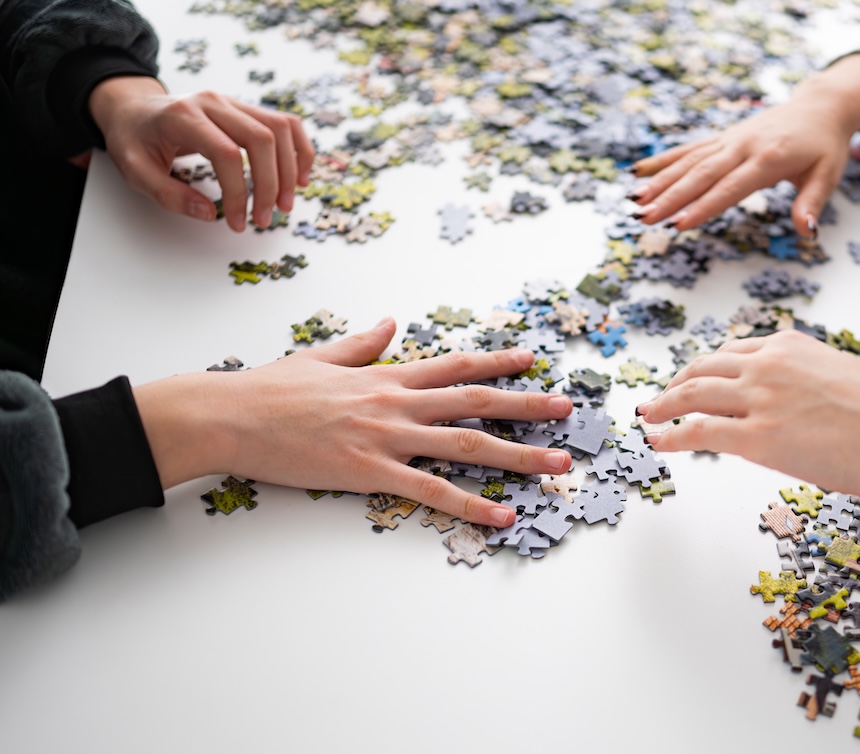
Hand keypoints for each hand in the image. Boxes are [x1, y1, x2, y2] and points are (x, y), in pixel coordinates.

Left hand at [89, 76, 315, 231]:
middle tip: (266, 218)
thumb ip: (169, 195)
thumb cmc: (134, 141)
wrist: (133, 110)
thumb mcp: (135, 171)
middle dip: (271, 185)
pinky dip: (300, 150)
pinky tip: (301, 177)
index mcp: (184, 116)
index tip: (237, 222)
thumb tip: (210, 215)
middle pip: (262, 139)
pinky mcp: (246, 109)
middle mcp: (214, 102)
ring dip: (291, 170)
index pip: (227, 154)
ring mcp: (233, 102)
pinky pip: (286, 123)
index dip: (238, 193)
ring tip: (286, 204)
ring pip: (280, 129)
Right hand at [133, 319, 573, 527]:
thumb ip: (362, 345)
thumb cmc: (268, 390)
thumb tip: (390, 323)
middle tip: (567, 411)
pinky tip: (502, 515)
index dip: (496, 364)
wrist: (229, 414)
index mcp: (385, 377)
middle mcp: (396, 403)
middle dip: (526, 405)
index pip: (454, 366)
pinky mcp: (369, 472)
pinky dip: (470, 504)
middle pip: (475, 402)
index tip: (531, 361)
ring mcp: (386, 437)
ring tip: (558, 465)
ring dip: (518, 455)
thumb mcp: (321, 357)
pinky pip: (431, 491)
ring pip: (466, 444)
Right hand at [628, 53, 859, 233]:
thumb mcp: (827, 174)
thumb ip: (811, 202)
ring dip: (660, 181)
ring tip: (635, 202)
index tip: (680, 225)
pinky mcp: (722, 138)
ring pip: (689, 162)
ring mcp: (729, 140)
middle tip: (645, 219)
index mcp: (769, 158)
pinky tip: (638, 172)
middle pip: (701, 174)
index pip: (731, 187)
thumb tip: (806, 232)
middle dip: (671, 198)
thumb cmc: (825, 145)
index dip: (705, 207)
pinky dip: (663, 161)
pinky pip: (688, 150)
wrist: (820, 106)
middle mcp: (743, 146)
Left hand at [636, 330, 859, 546]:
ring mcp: (760, 400)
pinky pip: (698, 432)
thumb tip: (805, 402)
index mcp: (791, 345)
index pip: (735, 351)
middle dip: (677, 382)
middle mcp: (769, 365)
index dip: (708, 368)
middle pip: (704, 367)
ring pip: (692, 393)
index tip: (695, 380)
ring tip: (648, 414)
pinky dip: (670, 435)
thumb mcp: (846, 376)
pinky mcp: (758, 438)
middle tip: (661, 396)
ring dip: (663, 404)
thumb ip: (813, 381)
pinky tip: (656, 441)